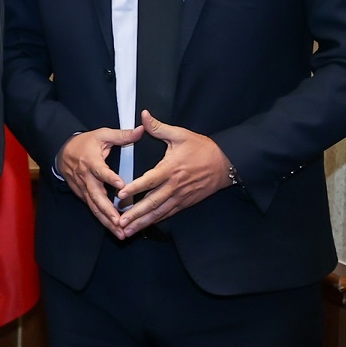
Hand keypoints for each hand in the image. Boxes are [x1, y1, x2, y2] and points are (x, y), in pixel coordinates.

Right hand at [56, 126, 141, 237]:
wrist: (62, 151)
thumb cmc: (85, 143)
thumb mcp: (102, 135)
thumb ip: (122, 135)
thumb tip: (141, 130)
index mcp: (91, 161)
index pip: (101, 171)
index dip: (110, 178)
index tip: (121, 186)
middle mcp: (86, 178)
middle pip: (96, 197)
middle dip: (108, 211)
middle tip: (120, 222)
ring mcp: (83, 188)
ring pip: (94, 207)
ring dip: (107, 221)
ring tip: (120, 232)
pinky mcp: (82, 195)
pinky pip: (93, 208)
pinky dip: (103, 219)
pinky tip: (114, 229)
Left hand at [117, 111, 231, 236]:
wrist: (226, 163)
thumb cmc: (202, 147)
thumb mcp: (180, 134)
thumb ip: (159, 127)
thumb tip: (143, 115)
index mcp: (171, 169)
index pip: (150, 180)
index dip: (135, 188)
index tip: (120, 195)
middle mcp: (174, 186)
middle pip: (152, 202)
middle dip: (135, 214)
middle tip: (119, 222)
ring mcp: (181, 197)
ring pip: (159, 212)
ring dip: (142, 222)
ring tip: (127, 231)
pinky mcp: (185, 203)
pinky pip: (168, 214)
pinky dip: (155, 221)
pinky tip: (144, 227)